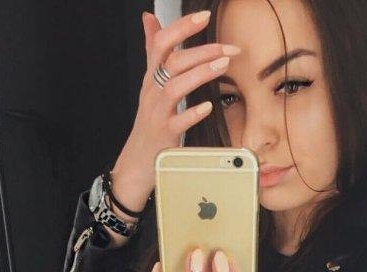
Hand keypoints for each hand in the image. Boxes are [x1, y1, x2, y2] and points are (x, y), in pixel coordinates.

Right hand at [113, 9, 241, 188]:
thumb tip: (149, 18)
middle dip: (202, 52)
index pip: (162, 43)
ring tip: (223, 66)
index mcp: (151, 77)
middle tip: (228, 48)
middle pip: (173, 63)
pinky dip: (192, 113)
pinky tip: (207, 107)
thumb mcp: (150, 83)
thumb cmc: (150, 120)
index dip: (182, 27)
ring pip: (174, 88)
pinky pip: (177, 122)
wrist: (137, 159)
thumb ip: (152, 50)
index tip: (204, 16)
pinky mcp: (164, 135)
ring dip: (199, 75)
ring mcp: (157, 114)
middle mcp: (152, 92)